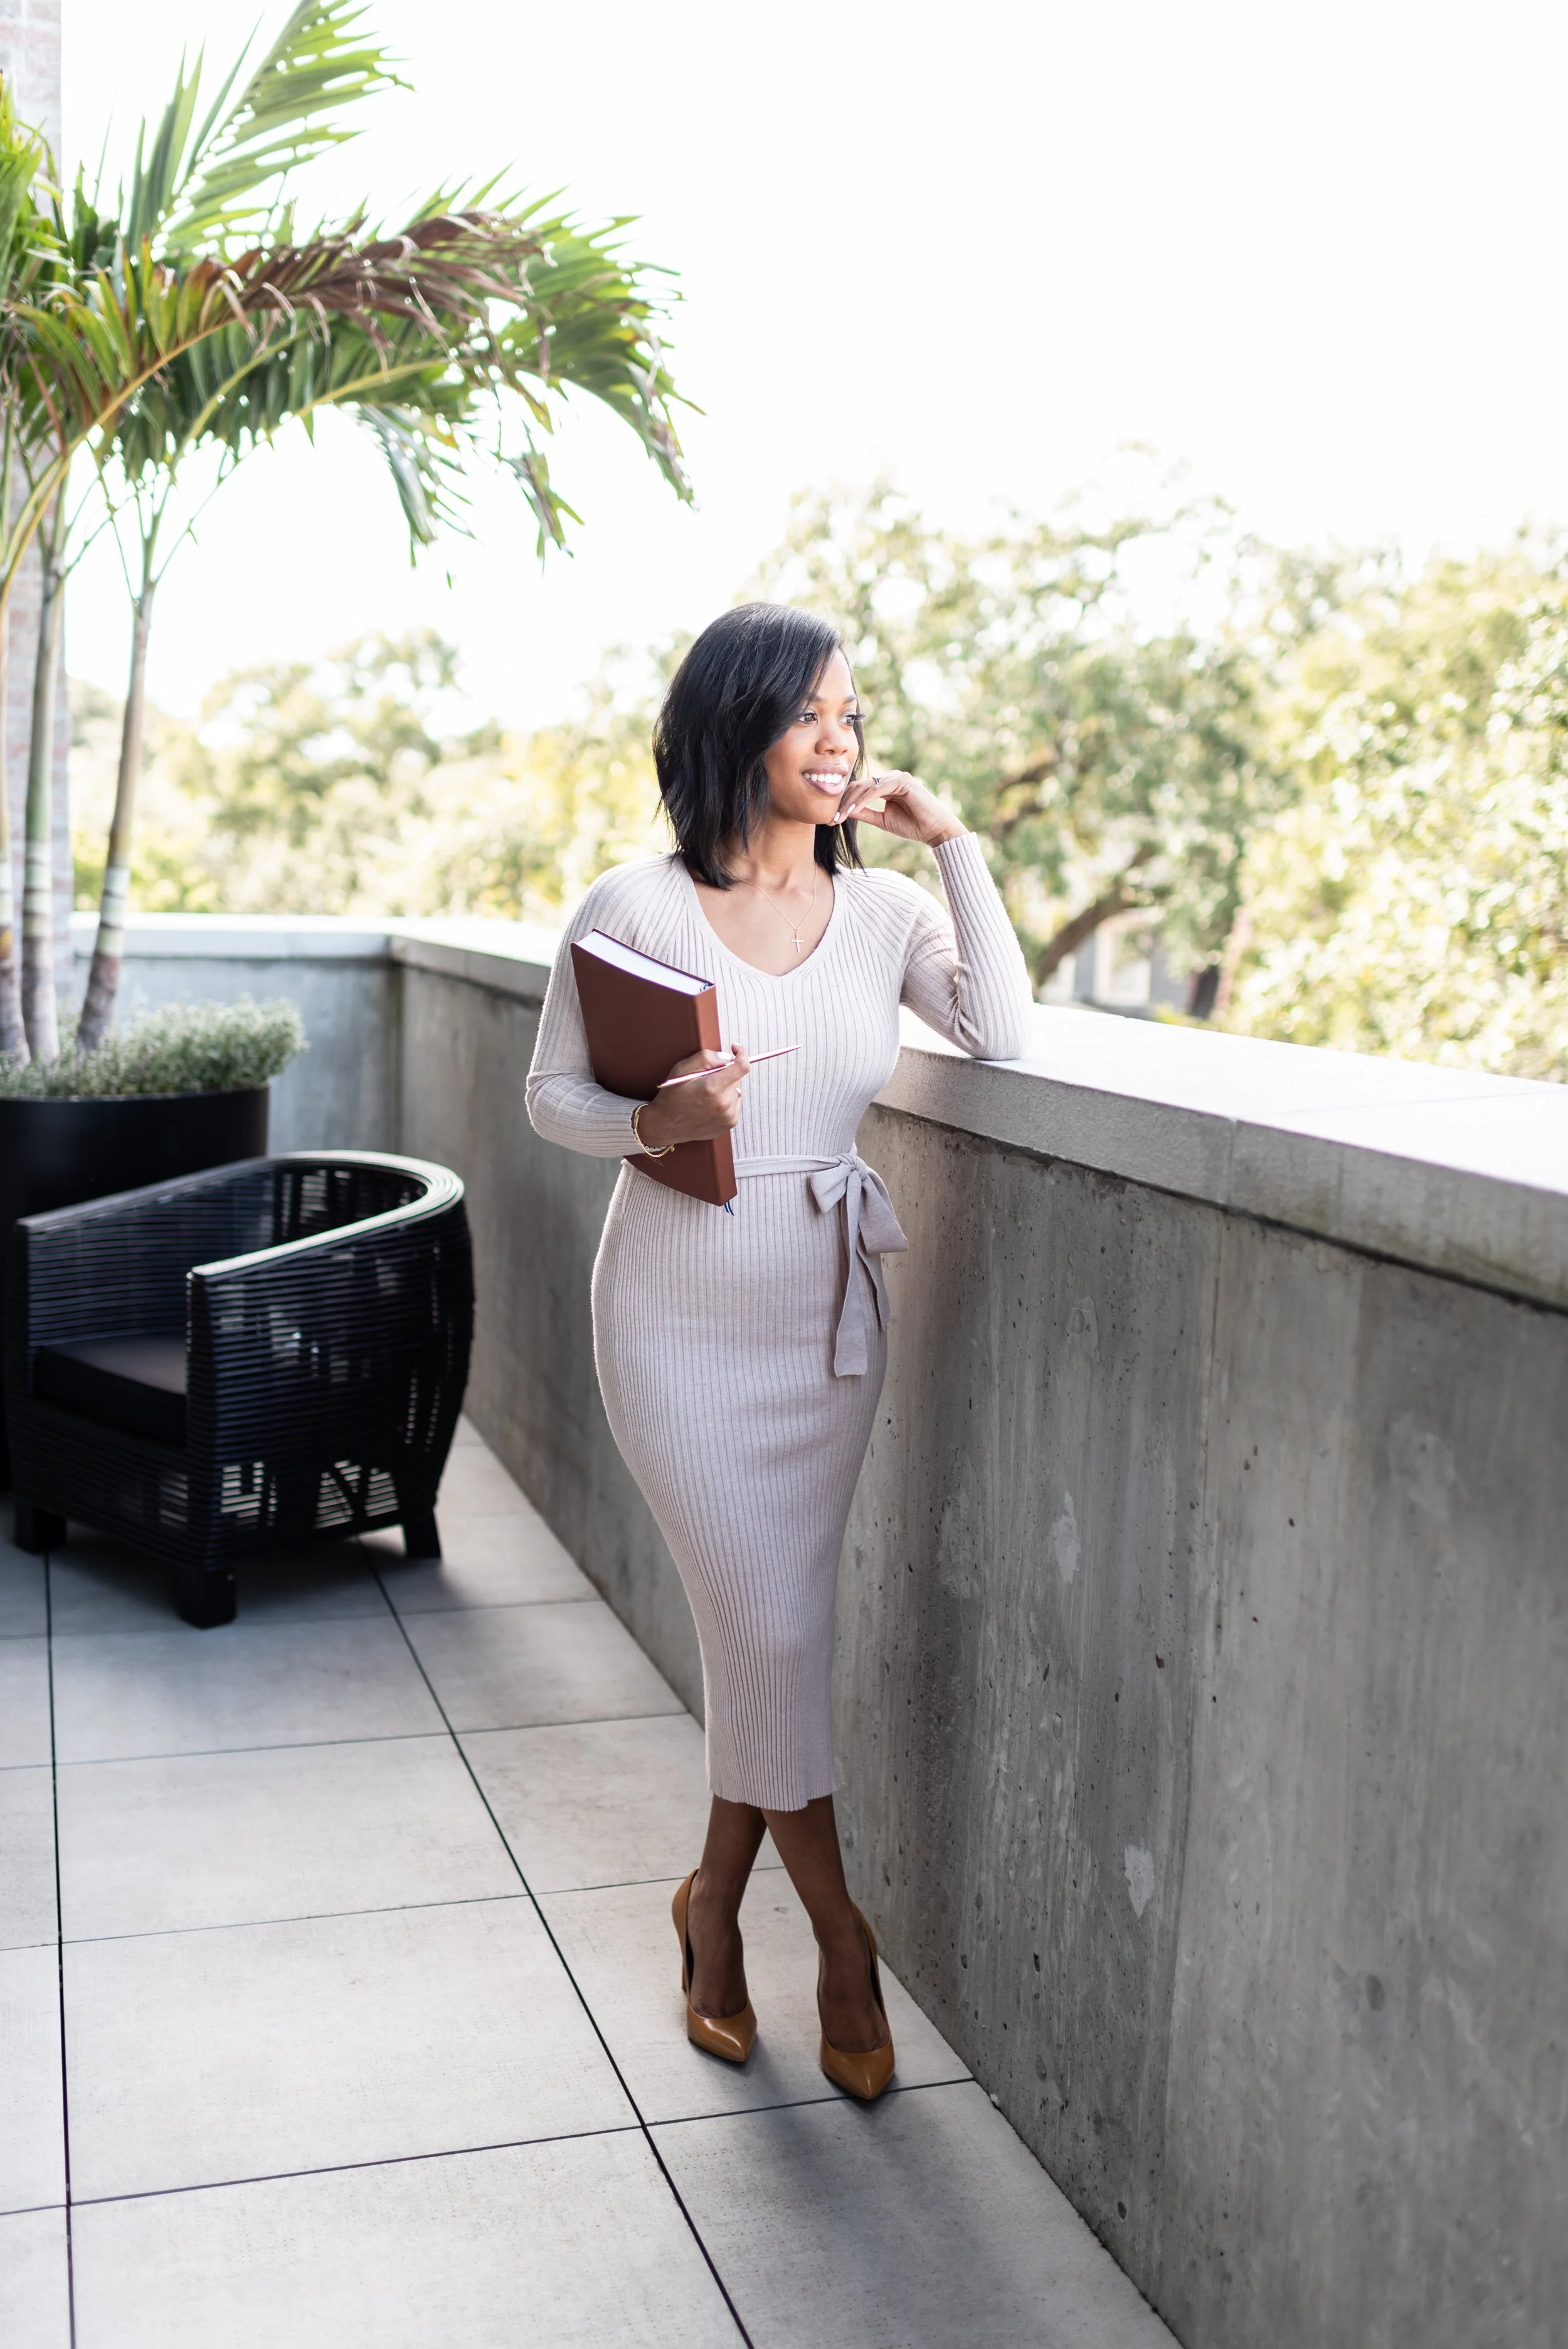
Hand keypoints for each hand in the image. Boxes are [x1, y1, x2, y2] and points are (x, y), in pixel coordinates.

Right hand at [635, 1046, 749, 1149]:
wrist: (665, 1125)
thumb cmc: (671, 1096)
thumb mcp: (681, 1069)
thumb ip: (705, 1058)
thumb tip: (726, 1056)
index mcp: (712, 1088)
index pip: (741, 1067)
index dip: (741, 1054)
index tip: (735, 1049)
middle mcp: (723, 1104)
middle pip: (737, 1078)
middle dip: (725, 1073)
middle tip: (706, 1079)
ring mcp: (728, 1116)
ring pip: (737, 1090)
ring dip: (726, 1087)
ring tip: (706, 1094)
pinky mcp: (729, 1123)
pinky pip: (735, 1103)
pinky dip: (726, 1099)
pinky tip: (710, 1103)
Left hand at [837, 769, 963, 846]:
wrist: (935, 831)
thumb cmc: (913, 826)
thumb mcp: (882, 820)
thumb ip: (865, 813)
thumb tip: (845, 812)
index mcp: (885, 786)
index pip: (859, 790)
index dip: (844, 803)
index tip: (832, 820)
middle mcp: (890, 778)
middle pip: (859, 786)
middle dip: (843, 803)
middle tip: (831, 819)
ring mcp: (897, 777)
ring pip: (865, 786)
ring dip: (850, 802)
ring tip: (839, 817)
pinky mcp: (903, 780)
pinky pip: (876, 789)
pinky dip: (863, 800)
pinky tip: (852, 811)